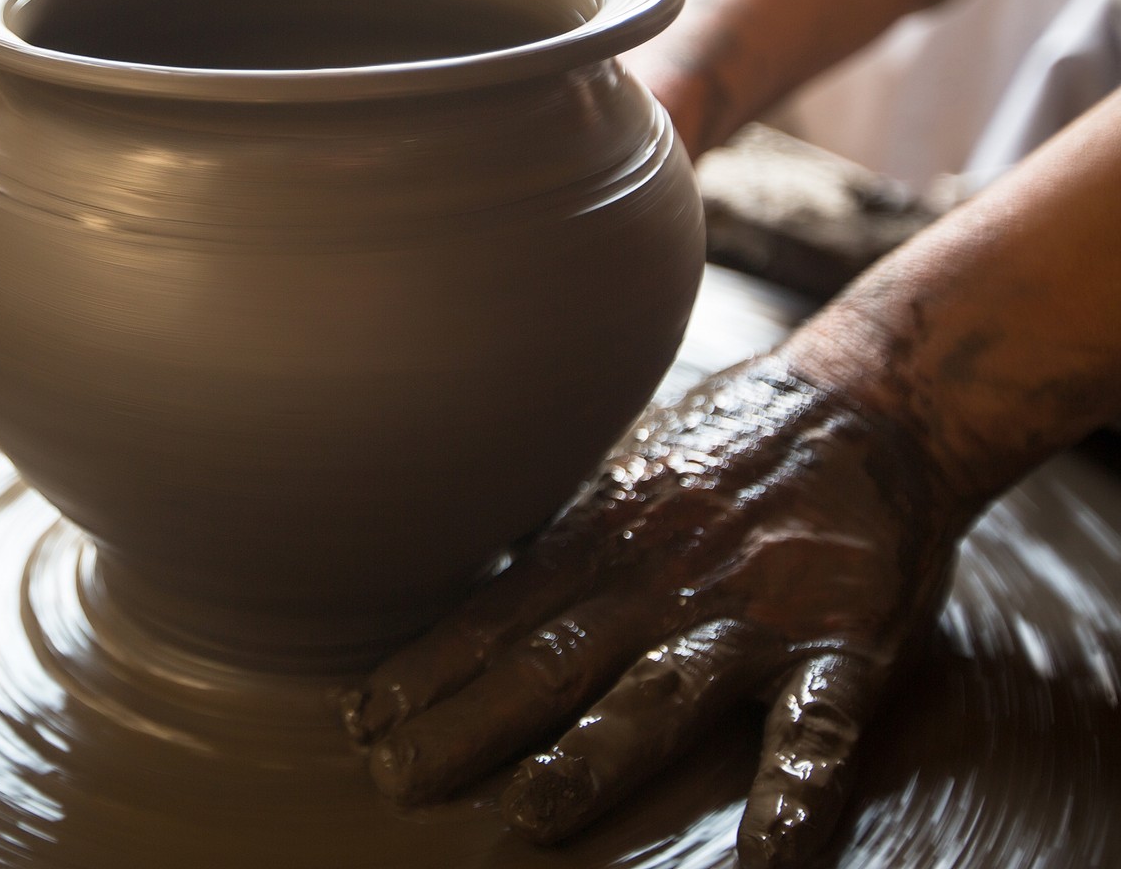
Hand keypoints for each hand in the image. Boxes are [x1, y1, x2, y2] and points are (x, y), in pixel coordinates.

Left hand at [339, 357, 972, 866]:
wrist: (868, 406)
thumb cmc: (727, 454)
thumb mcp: (621, 481)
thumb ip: (553, 542)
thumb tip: (466, 590)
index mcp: (599, 545)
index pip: (493, 618)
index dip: (425, 671)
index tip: (359, 723)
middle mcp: (658, 582)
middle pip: (549, 662)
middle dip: (468, 724)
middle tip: (396, 779)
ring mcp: (747, 616)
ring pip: (658, 692)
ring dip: (594, 755)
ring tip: (533, 813)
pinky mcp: (842, 645)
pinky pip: (815, 727)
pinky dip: (794, 792)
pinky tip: (769, 859)